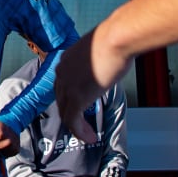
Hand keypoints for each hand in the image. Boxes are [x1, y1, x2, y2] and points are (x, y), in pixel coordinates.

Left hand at [55, 29, 131, 143]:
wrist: (116, 39)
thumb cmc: (115, 39)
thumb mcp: (100, 51)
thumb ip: (97, 62)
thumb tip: (106, 67)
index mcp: (66, 60)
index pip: (62, 84)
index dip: (71, 98)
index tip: (83, 106)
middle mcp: (61, 72)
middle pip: (61, 99)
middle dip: (72, 114)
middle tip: (84, 125)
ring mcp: (67, 86)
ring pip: (66, 112)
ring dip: (77, 127)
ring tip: (89, 135)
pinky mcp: (76, 98)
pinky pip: (73, 121)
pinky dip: (80, 132)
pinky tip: (91, 138)